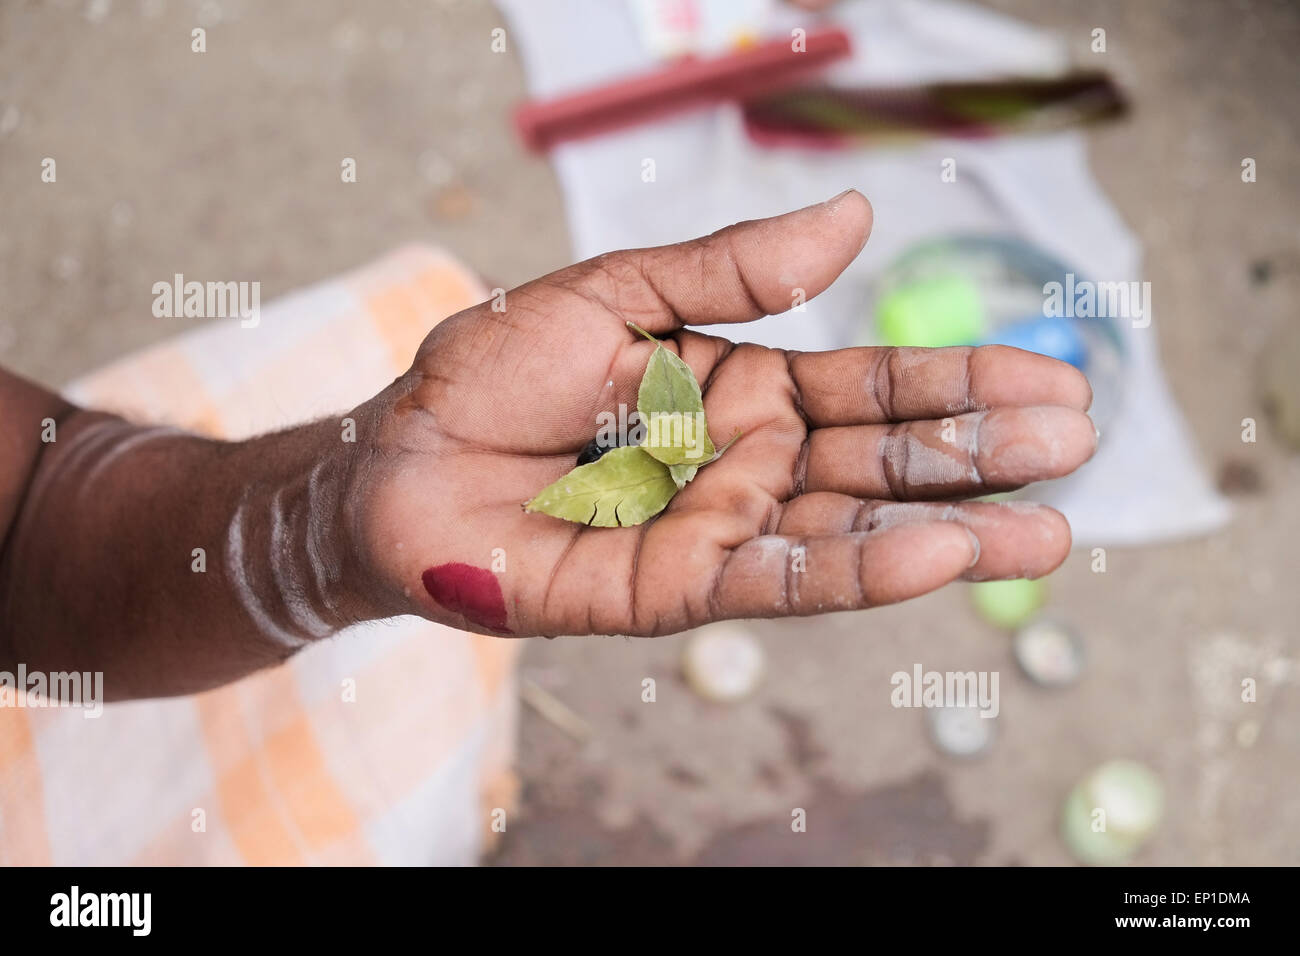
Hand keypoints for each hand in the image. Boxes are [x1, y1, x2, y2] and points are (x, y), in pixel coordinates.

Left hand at [350, 191, 1096, 636]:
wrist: (396, 460)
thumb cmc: (492, 371)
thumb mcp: (615, 293)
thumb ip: (731, 269)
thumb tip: (855, 219)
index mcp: (738, 387)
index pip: (869, 387)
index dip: (959, 384)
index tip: (1054, 380)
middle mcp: (743, 464)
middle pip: (879, 458)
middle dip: (977, 451)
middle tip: (1080, 443)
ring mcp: (715, 529)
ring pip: (848, 527)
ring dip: (947, 525)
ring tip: (1049, 529)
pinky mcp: (673, 588)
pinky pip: (776, 578)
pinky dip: (856, 567)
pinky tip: (937, 553)